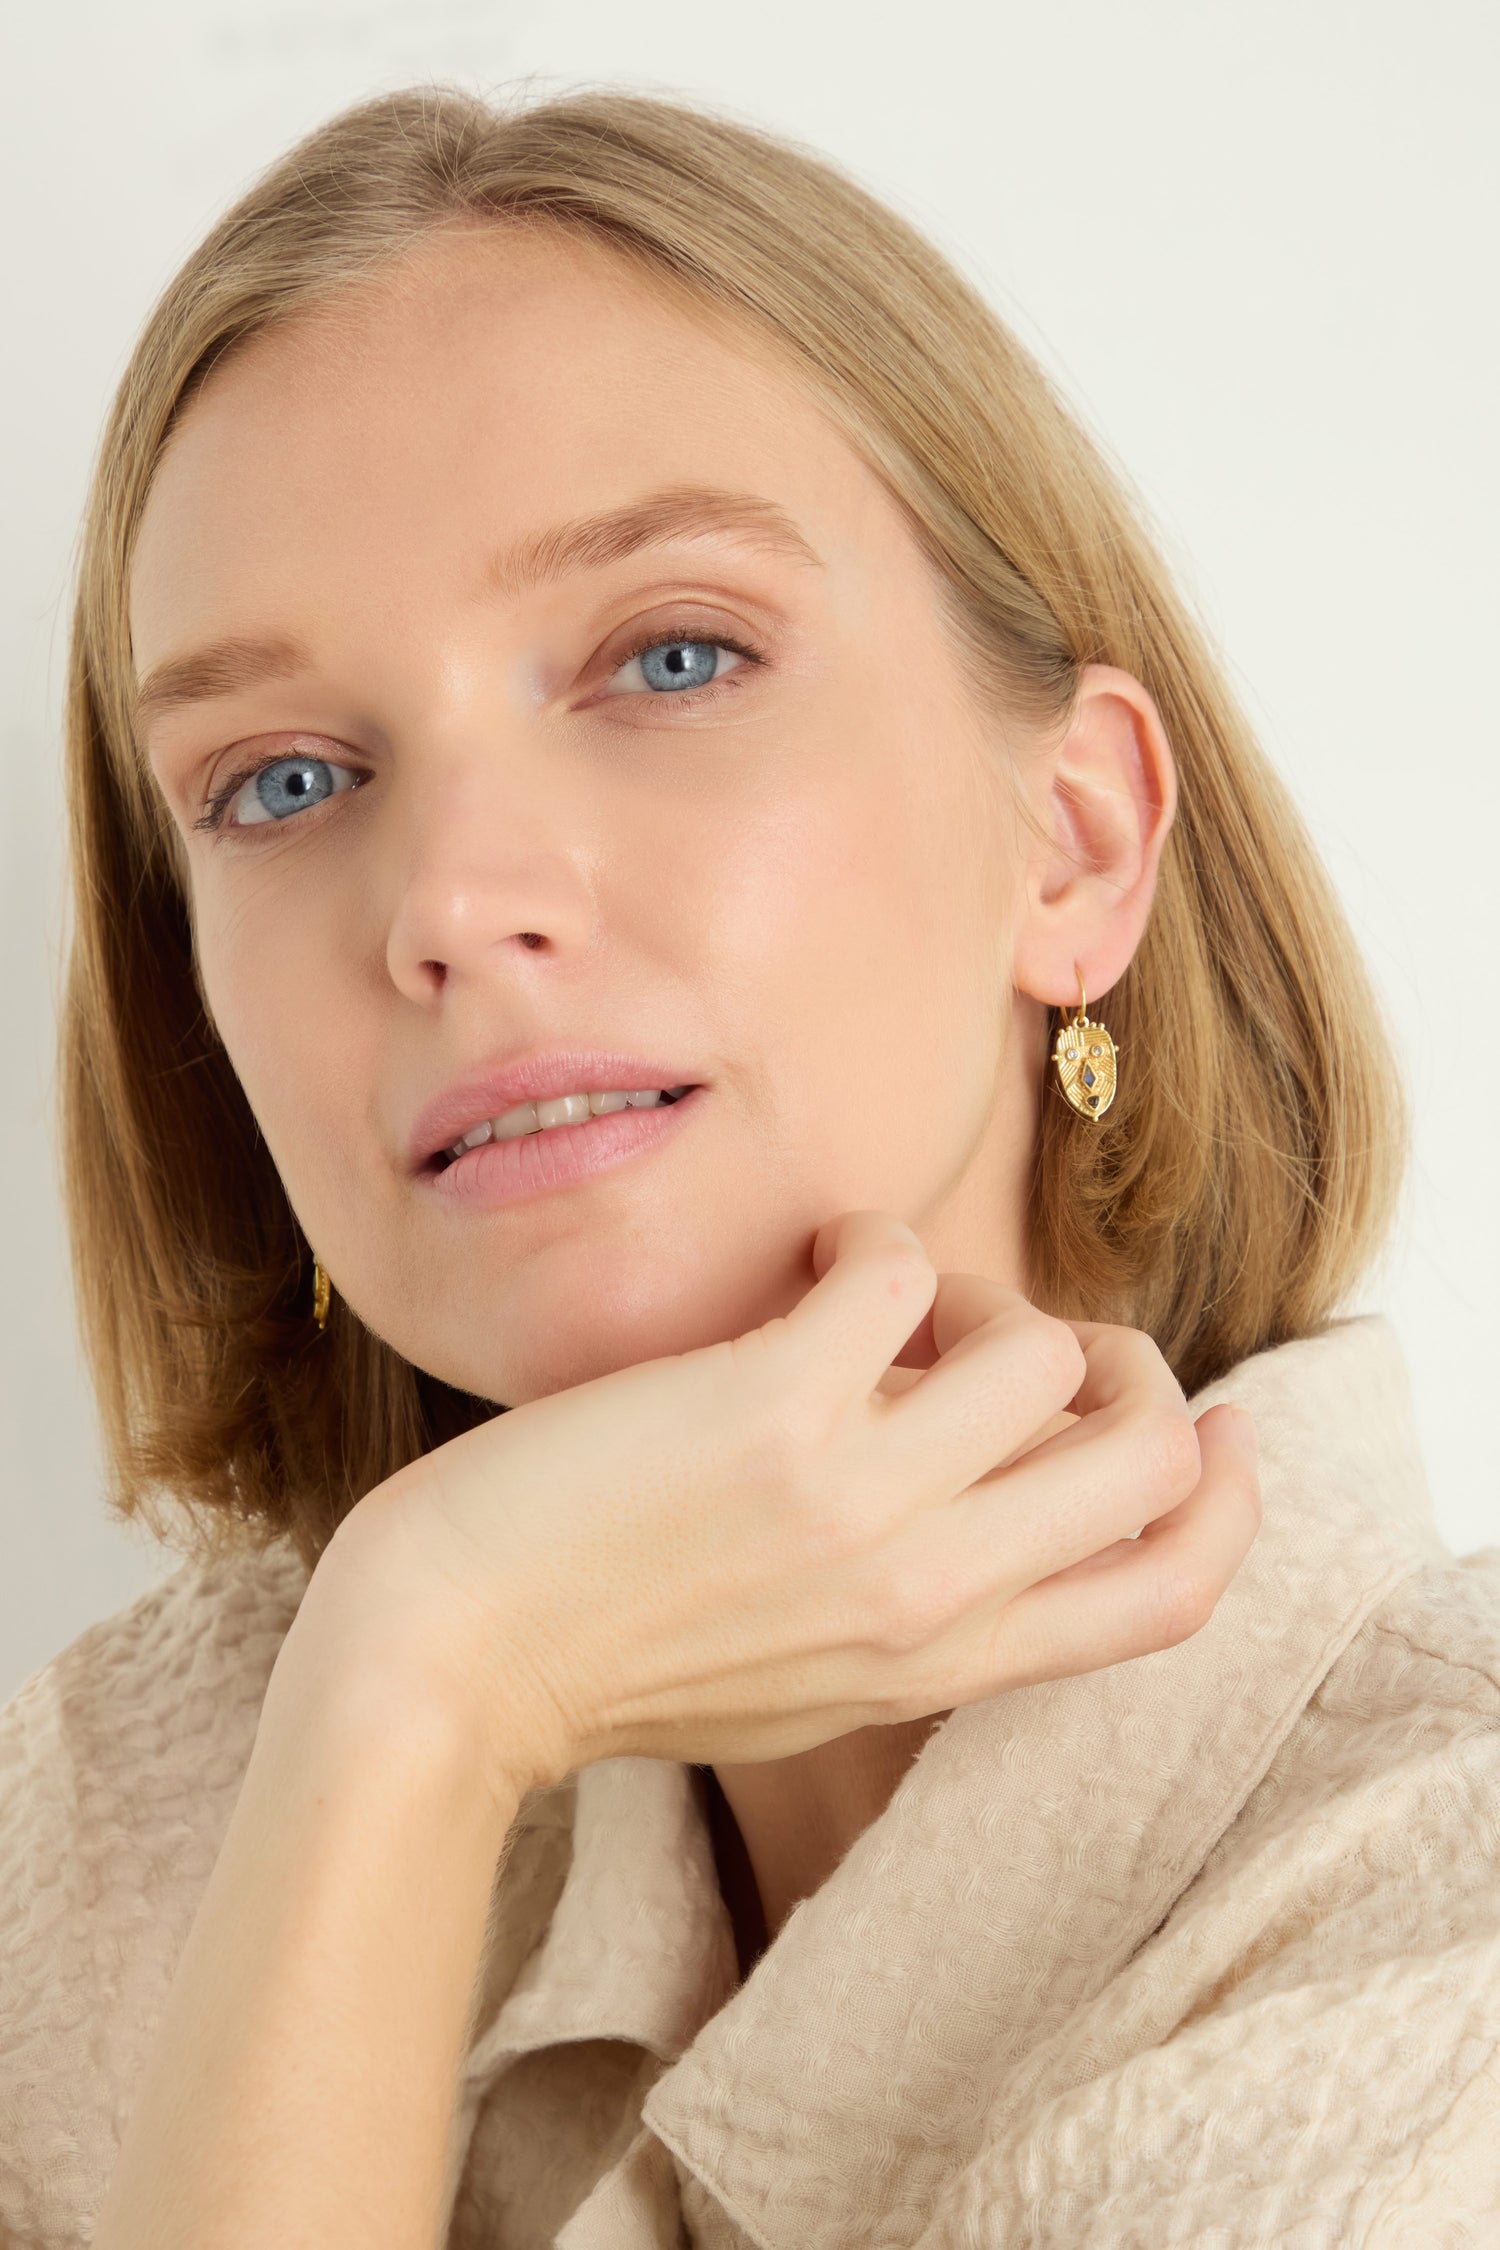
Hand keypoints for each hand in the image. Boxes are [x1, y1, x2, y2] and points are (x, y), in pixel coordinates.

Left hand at [304, 1212, 1260, 1812]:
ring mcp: (860, 1501)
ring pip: (1042, 1346)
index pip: (1170, 1597)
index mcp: (945, 1665)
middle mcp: (930, 1592)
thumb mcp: (805, 1686)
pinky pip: (900, 1267)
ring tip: (872, 1306)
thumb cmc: (605, 1664)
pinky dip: (865, 1238)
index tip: (1221, 1428)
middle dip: (1126, 1367)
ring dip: (971, 1293)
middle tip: (1022, 1335)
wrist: (443, 1670)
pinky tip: (802, 1268)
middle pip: (1154, 1459)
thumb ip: (921, 1618)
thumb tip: (994, 1491)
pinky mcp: (771, 1407)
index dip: (1230, 1501)